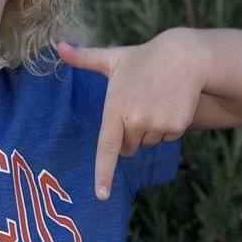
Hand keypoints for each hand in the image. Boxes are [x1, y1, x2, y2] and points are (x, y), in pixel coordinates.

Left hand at [55, 33, 208, 199]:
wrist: (184, 56)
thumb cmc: (143, 59)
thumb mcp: (112, 58)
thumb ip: (83, 58)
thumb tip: (57, 46)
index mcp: (115, 108)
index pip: (107, 148)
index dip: (104, 174)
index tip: (101, 195)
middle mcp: (136, 120)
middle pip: (128, 148)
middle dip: (131, 133)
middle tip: (139, 103)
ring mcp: (158, 124)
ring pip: (147, 144)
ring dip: (150, 129)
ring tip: (156, 100)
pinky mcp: (176, 127)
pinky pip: (166, 139)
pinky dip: (167, 127)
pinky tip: (170, 104)